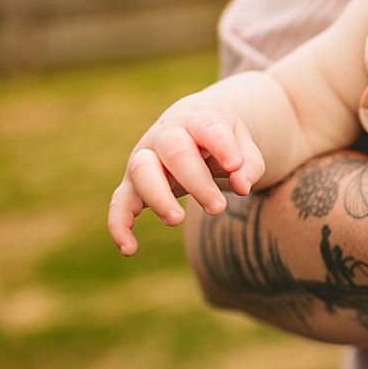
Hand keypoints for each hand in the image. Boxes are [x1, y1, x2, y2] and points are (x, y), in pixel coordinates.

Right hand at [107, 97, 264, 255]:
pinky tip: (129, 249)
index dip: (220, 145)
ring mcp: (145, 158)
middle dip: (197, 181)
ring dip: (158, 197)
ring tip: (177, 220)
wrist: (195, 130)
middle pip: (175, 151)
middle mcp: (166, 135)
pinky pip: (119, 202)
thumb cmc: (222, 141)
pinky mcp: (133, 184)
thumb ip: (248, 163)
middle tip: (218, 208)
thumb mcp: (243, 146)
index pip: (206, 127)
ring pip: (141, 171)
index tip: (235, 164)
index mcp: (197, 119)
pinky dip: (119, 225)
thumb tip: (242, 185)